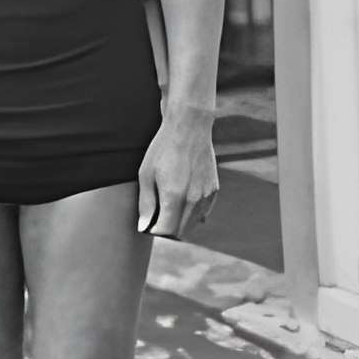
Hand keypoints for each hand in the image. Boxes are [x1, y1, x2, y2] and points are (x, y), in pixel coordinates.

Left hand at [135, 106, 217, 242]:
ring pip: (192, 224)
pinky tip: (182, 202)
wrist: (189, 127)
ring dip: (179, 223)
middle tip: (155, 216)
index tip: (147, 222)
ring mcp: (206, 195)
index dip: (154, 230)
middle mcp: (193, 199)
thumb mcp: (146, 174)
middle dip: (166, 230)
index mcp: (174, 196)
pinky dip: (192, 214)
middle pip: (179, 232)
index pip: (165, 231)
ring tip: (168, 207)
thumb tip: (144, 227)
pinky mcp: (213, 190)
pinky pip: (203, 213)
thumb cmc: (163, 149)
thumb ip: (146, 203)